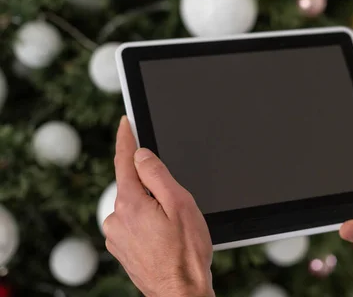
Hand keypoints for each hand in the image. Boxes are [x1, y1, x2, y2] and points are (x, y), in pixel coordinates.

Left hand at [103, 117, 214, 296]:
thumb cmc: (186, 253)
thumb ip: (157, 175)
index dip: (126, 139)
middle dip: (153, 186)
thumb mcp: (180, 204)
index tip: (125, 123)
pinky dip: (148, 224)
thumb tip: (141, 155)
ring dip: (152, 208)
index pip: (124, 161)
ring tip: (175, 229)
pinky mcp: (121, 249)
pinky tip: (166, 239)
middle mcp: (117, 219)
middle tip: (177, 206)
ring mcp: (117, 236)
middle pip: (133, 186)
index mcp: (131, 203)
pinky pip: (134, 224)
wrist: (181, 292)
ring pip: (135, 206)